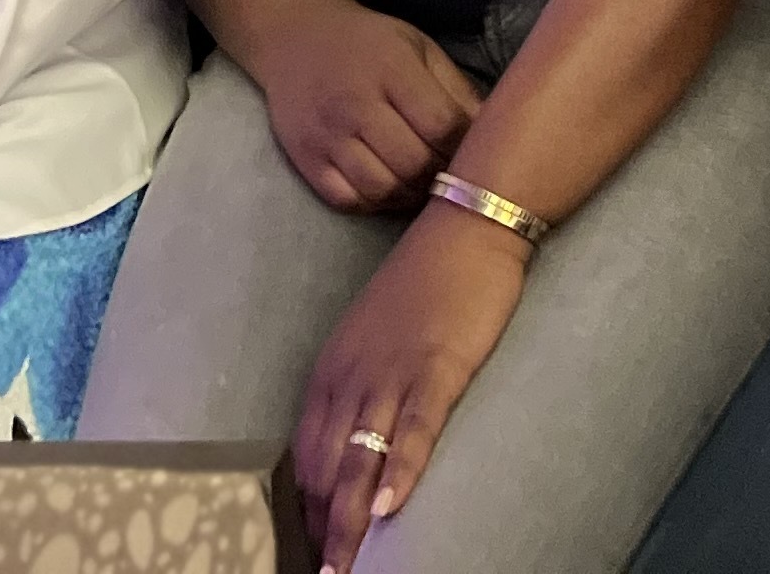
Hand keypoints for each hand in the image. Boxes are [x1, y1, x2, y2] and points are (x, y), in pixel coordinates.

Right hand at [243, 0, 487, 214]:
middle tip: (451, 175)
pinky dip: (374, 203)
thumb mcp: (418, 47)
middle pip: (414, 163)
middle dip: (441, 176)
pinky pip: (347, 199)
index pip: (442, 124)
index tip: (474, 151)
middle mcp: (356, 104)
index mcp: (392, 69)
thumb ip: (455, 88)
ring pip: (382, 188)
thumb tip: (493, 128)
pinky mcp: (306, 159)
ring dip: (411, 195)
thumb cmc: (368, 42)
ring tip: (423, 184)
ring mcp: (327, 135)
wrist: (296, 36)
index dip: (465, 146)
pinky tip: (389, 188)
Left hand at [293, 198, 527, 570]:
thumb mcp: (371, 336)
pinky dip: (398, 471)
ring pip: (359, 459)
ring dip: (348, 521)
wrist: (465, 229)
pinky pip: (413, 428)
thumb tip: (349, 441)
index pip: (304, 456)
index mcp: (332, 371)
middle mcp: (351, 377)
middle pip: (324, 468)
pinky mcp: (437, 368)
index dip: (304, 508)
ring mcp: (392, 373)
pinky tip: (388, 507)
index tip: (307, 547)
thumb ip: (355, 386)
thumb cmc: (424, 283)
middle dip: (320, 529)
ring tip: (345, 567)